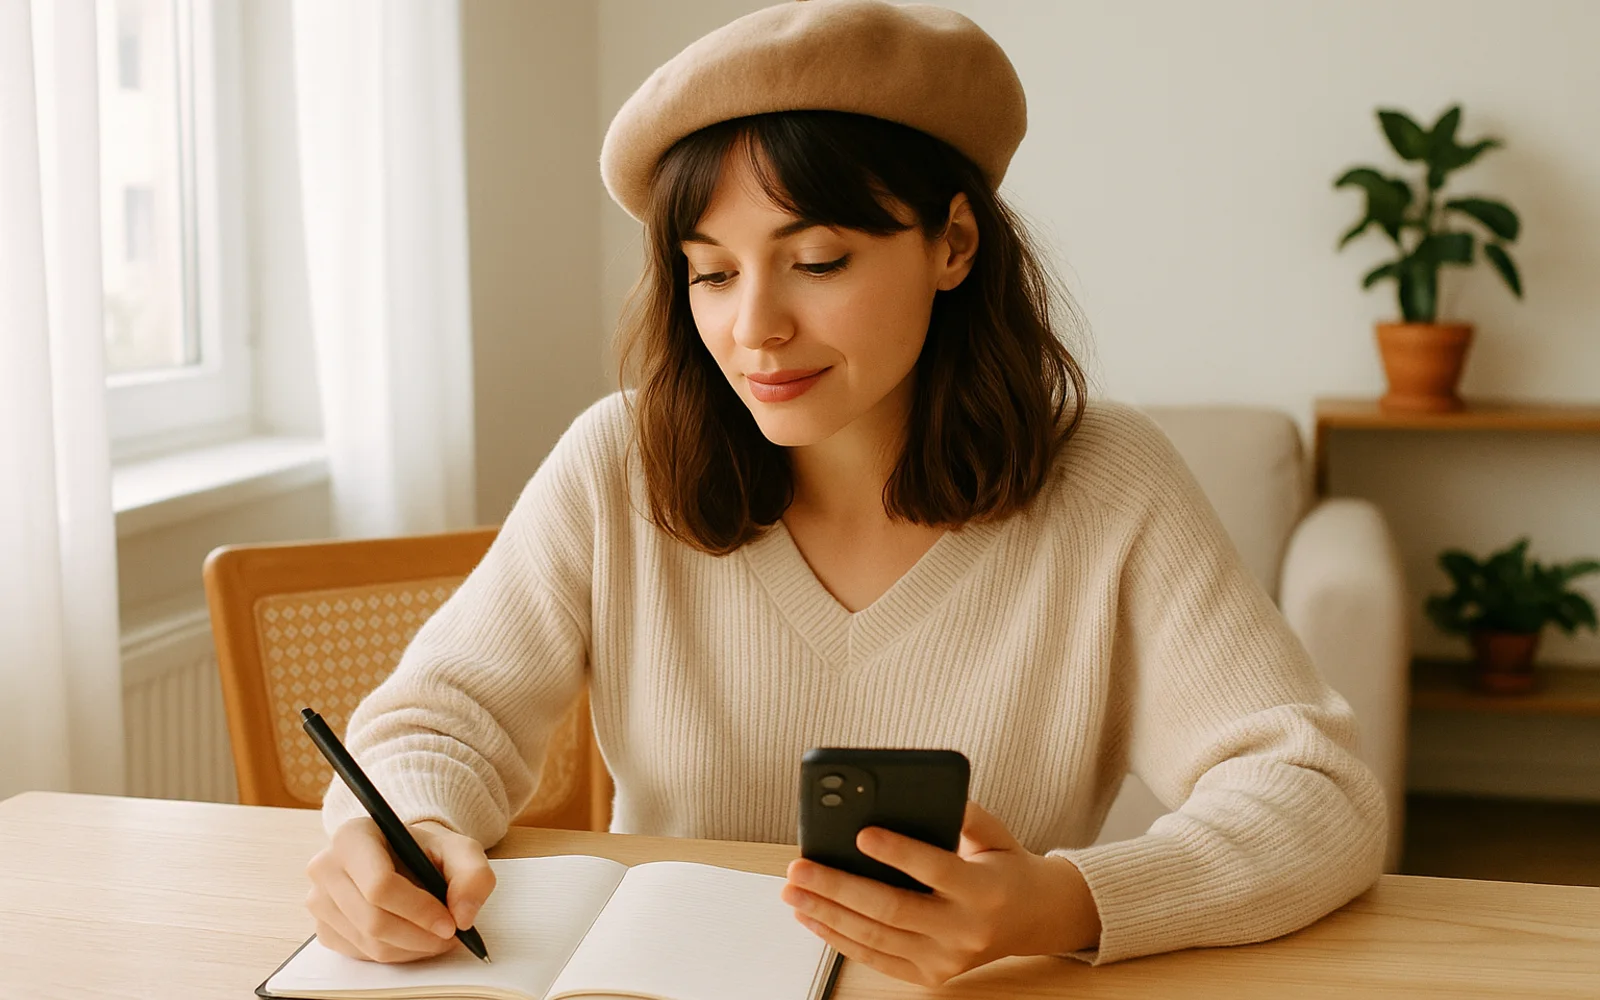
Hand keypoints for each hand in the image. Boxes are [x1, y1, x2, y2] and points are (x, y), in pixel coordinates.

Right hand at [304, 817, 496, 962]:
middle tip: (450, 937)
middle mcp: (326, 866)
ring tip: (437, 937)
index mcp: (353, 836)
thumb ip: (473, 875)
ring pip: (368, 943)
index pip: (379, 885)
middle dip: (419, 936)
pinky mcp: (323, 928)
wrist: (404, 857)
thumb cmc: (427, 851)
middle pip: (373, 920)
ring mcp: (318, 900)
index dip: (419, 911)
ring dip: (411, 948)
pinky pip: (361, 954)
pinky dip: (395, 954)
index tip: (450, 924)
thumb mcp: (460, 850)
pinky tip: (413, 938)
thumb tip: (463, 916)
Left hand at [781, 801, 1100, 985]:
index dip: (897, 852)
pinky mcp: (930, 974)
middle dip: (837, 887)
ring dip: (826, 913)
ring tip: (793, 891)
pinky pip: (875, 957)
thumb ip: (961, 810)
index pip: (935, 869)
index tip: (861, 833)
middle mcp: (965, 930)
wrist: (1035, 918)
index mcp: (984, 890)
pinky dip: (838, 937)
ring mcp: (946, 958)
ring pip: (875, 936)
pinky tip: (812, 917)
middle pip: (891, 908)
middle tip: (800, 867)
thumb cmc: (1004, 866)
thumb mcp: (995, 832)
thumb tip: (916, 791)